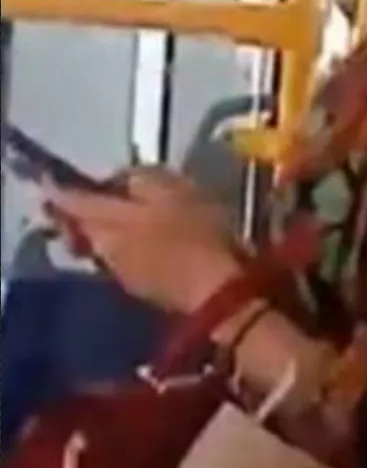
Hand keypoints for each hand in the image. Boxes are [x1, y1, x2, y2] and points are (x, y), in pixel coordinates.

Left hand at [43, 170, 243, 314]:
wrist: (216, 293)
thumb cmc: (195, 234)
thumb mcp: (175, 190)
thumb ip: (141, 177)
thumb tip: (121, 176)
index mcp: (105, 219)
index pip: (69, 198)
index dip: (57, 184)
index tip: (48, 174)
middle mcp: (101, 246)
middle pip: (81, 224)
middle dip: (82, 210)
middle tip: (92, 197)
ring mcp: (119, 271)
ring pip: (101, 243)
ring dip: (106, 230)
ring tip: (126, 219)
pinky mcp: (139, 288)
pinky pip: (122, 259)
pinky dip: (128, 247)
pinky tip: (148, 244)